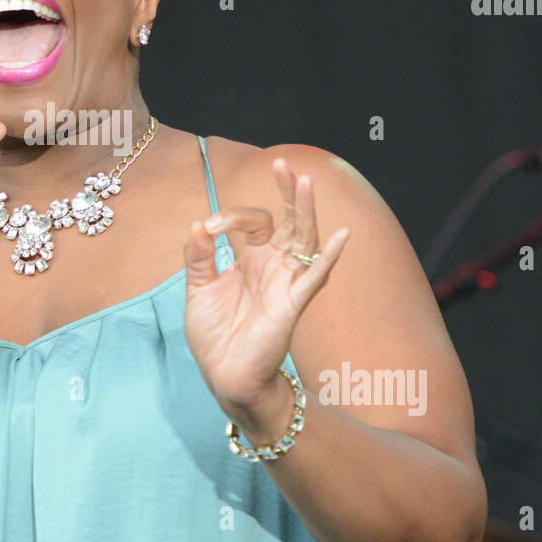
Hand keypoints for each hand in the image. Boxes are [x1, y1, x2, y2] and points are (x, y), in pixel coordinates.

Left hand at [183, 156, 349, 431]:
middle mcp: (273, 267)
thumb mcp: (198, 290)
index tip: (208, 227)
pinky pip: (315, 277)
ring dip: (305, 211)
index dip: (230, 217)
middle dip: (287, 193)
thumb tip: (198, 224)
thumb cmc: (216, 336)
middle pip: (288, 222)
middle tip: (283, 163)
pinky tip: (342, 235)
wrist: (225, 377)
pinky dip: (329, 257)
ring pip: (304, 240)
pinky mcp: (292, 305)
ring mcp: (285, 284)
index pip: (252, 223)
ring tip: (305, 182)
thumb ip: (198, 257)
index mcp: (252, 261)